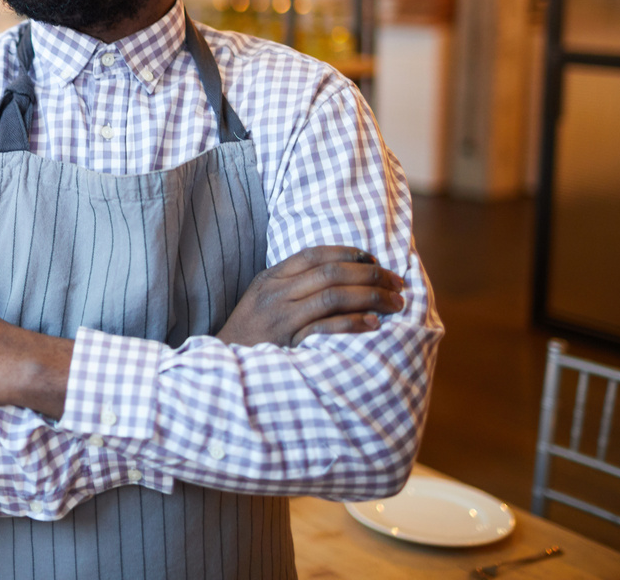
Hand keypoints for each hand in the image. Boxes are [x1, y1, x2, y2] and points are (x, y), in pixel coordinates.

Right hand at [216, 246, 404, 347]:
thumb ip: (290, 284)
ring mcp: (281, 317)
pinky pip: (326, 327)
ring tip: (394, 303)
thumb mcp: (261, 299)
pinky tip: (373, 324)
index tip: (374, 259)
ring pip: (333, 295)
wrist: (222, 365)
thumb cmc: (249, 334)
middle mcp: (276, 293)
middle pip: (331, 273)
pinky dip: (353, 323)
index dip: (350, 253)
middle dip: (371, 274)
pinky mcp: (288, 342)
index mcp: (270, 278)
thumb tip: (335, 274)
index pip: (315, 254)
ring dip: (370, 296)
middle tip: (397, 283)